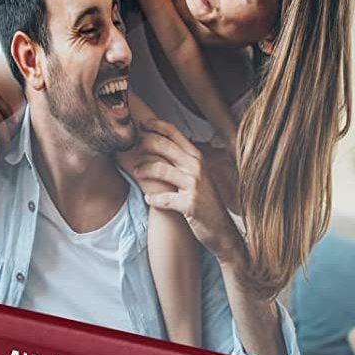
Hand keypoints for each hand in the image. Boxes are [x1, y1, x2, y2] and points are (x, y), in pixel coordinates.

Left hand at [130, 119, 242, 263]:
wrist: (221, 229)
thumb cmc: (205, 202)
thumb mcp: (198, 176)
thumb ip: (182, 161)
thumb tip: (159, 144)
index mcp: (197, 158)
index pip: (175, 133)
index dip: (155, 125)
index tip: (141, 124)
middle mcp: (197, 167)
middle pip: (164, 146)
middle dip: (144, 145)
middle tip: (133, 150)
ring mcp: (194, 185)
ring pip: (160, 169)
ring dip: (143, 170)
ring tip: (137, 173)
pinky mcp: (190, 204)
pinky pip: (163, 198)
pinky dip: (152, 198)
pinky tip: (149, 198)